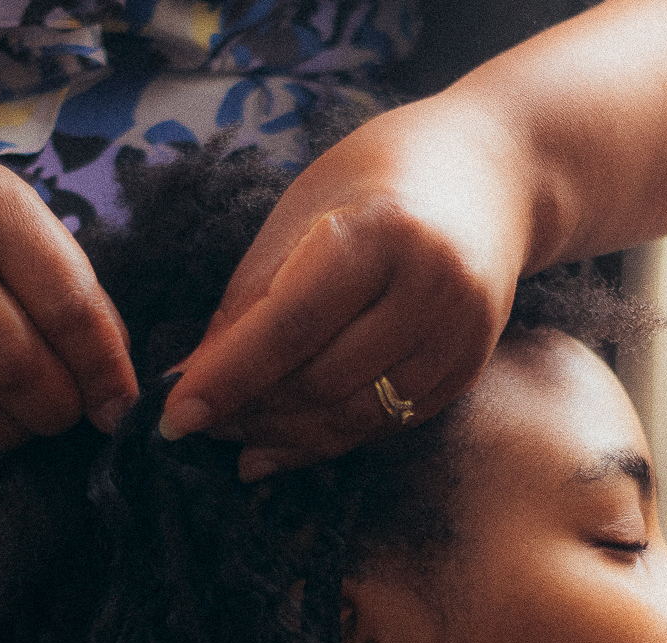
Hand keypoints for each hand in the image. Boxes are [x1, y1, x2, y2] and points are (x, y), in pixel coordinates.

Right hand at [0, 161, 137, 459]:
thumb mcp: (18, 233)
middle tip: (64, 415)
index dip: (103, 372)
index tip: (118, 409)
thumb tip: (117, 395)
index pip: (67, 308)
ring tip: (23, 422)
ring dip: (9, 433)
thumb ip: (75, 301)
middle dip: (55, 410)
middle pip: (14, 367)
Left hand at [159, 91, 542, 479]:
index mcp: (382, 232)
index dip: (228, 379)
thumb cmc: (378, 179)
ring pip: (355, 418)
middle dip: (252, 411)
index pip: (290, 326)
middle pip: (322, 382)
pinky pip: (388, 425)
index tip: (175, 418)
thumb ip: (250, 298)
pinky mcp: (468, 369)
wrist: (491, 175)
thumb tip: (192, 378)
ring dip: (286, 436)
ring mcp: (459, 335)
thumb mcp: (302, 212)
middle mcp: (432, 288)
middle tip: (203, 421)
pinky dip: (331, 440)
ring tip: (239, 437)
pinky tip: (287, 444)